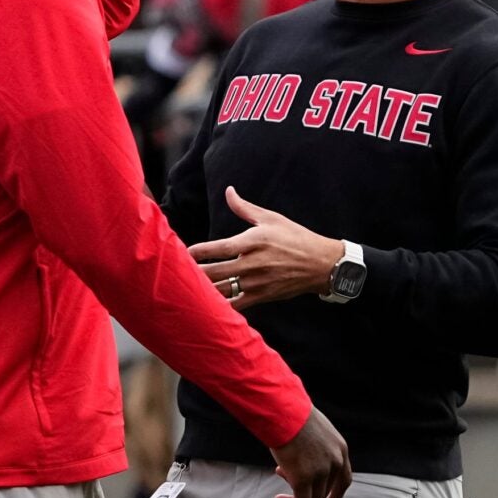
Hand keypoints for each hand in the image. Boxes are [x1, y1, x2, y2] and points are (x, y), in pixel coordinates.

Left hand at [191, 188, 346, 310]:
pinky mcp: (262, 297)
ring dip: (204, 291)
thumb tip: (229, 191)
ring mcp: (257, 283)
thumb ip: (244, 208)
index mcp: (253, 241)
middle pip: (215, 272)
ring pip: (222, 291)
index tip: (184, 252)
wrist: (321, 264)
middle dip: (194, 273)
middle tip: (176, 273)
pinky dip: (221, 306)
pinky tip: (207, 306)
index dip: (198, 252)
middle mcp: (253, 264)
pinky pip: (236, 305)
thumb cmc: (295, 238)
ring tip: (186, 289)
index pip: (218, 248)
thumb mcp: (271, 218)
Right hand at [268, 408, 351, 497]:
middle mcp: (335, 463)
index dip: (336, 495)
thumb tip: (301, 458)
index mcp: (340, 449)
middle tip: (285, 491)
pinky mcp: (303, 480)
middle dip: (305, 493)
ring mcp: (321, 472)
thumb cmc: (293, 414)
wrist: (284, 412)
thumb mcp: (314, 429)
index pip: (344, 479)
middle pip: (324, 491)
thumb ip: (315, 445)